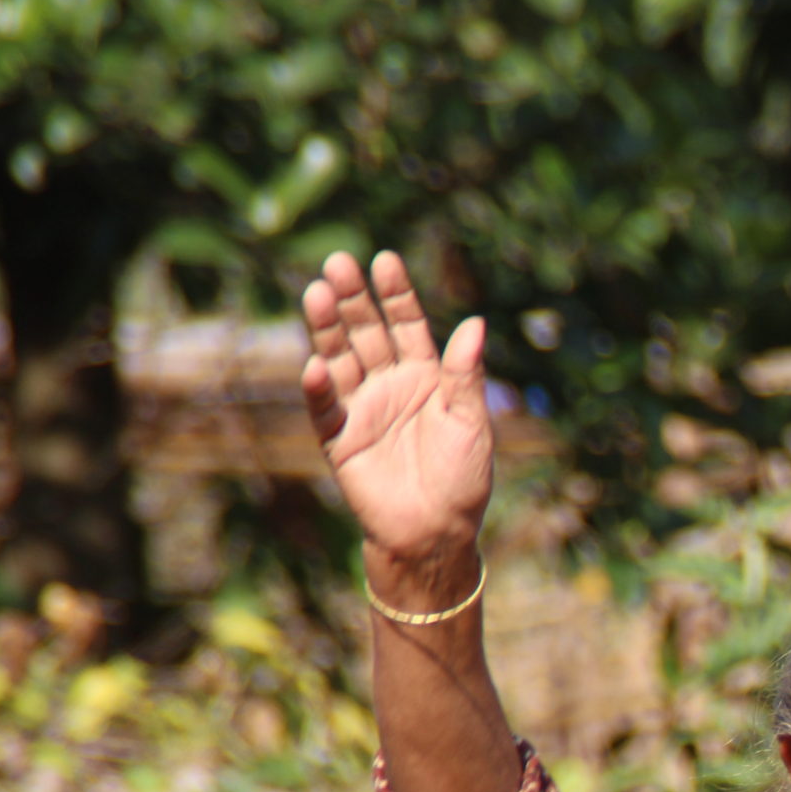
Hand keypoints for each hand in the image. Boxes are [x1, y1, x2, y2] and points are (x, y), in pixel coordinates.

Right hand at [299, 251, 493, 568]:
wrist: (437, 532)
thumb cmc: (463, 478)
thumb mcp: (471, 423)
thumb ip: (466, 375)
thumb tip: (476, 322)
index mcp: (426, 377)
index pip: (407, 325)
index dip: (396, 294)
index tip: (384, 260)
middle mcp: (390, 385)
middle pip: (367, 333)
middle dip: (354, 299)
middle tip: (338, 263)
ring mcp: (362, 409)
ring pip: (340, 359)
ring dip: (327, 329)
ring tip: (317, 293)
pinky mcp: (340, 438)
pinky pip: (325, 408)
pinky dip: (319, 388)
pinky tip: (314, 364)